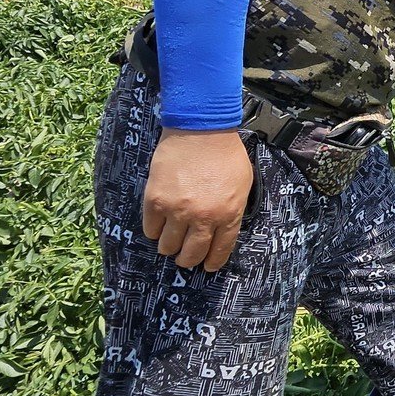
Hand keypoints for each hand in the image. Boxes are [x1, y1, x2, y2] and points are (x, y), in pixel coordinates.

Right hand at [142, 128, 254, 271]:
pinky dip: (154, 230)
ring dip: (169, 246)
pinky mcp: (155, 200)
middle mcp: (203, 218)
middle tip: (185, 255)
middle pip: (191, 254)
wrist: (201, 128)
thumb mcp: (244, 185)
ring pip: (168, 246)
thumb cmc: (226, 154)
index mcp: (229, 214)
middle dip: (188, 259)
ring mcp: (177, 210)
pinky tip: (160, 224)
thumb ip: (234, 211)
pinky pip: (150, 229)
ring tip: (171, 239)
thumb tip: (223, 232)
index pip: (219, 251)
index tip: (207, 267)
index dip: (211, 262)